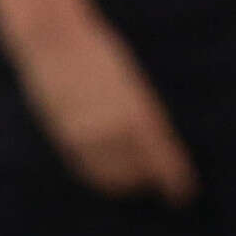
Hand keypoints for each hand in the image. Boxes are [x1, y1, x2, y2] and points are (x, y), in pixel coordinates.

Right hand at [15, 16, 198, 200]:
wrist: (52, 41)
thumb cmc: (97, 52)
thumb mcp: (133, 81)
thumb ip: (146, 118)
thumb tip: (157, 148)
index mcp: (137, 114)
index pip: (162, 161)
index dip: (176, 182)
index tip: (183, 195)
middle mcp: (113, 131)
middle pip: (138, 175)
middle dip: (149, 180)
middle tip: (155, 177)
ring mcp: (86, 139)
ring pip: (112, 179)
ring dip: (126, 181)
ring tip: (133, 175)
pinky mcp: (65, 141)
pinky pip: (88, 171)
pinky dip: (102, 175)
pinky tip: (108, 166)